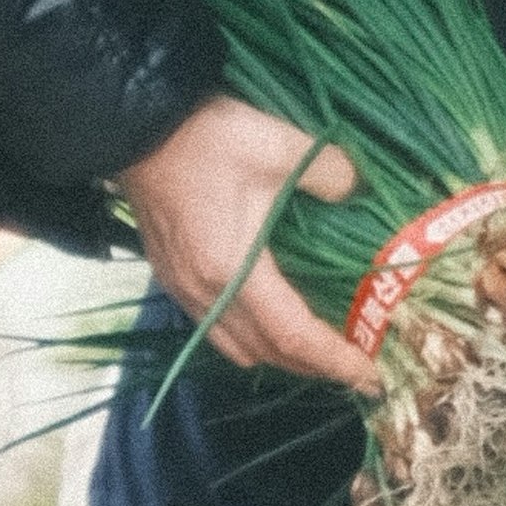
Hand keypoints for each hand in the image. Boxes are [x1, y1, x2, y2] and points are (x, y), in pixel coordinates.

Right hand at [115, 96, 378, 392]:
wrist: (134, 128)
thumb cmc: (206, 139)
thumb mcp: (280, 146)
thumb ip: (330, 173)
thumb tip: (357, 189)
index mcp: (235, 270)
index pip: (293, 336)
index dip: (335, 361)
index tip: (371, 377)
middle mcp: (206, 293)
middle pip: (266, 353)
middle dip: (314, 368)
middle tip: (356, 366)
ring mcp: (183, 289)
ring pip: (236, 348)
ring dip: (279, 356)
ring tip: (316, 349)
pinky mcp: (171, 278)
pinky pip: (214, 329)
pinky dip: (249, 338)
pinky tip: (269, 317)